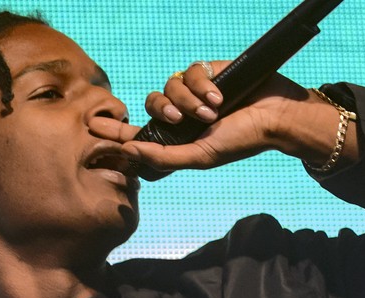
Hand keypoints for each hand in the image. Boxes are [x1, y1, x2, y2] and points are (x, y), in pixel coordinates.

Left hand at [89, 61, 353, 172]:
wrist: (274, 116)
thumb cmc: (240, 142)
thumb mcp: (199, 156)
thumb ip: (163, 157)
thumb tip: (129, 151)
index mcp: (176, 139)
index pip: (137, 134)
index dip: (114, 130)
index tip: (90, 125)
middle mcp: (181, 116)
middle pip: (150, 105)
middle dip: (162, 110)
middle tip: (180, 119)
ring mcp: (192, 94)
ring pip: (168, 86)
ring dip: (188, 100)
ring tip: (212, 111)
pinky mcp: (205, 74)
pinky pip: (188, 72)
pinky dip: (202, 85)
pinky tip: (219, 97)